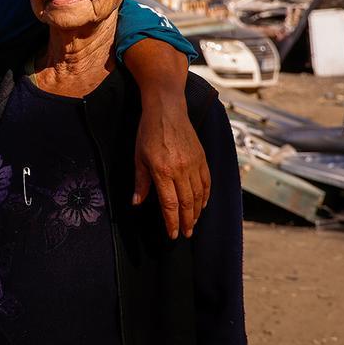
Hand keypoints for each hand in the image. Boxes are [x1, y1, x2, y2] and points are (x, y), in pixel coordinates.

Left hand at [133, 98, 209, 238]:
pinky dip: (206, 196)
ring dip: (197, 212)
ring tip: (193, 223)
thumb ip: (140, 182)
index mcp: (162, 171)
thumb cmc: (148, 132)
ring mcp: (194, 164)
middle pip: (187, 203)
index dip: (172, 222)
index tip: (173, 234)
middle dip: (187, 222)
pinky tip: (203, 204)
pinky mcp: (202, 158)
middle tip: (186, 234)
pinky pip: (207, 182)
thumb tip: (136, 203)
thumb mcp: (139, 157)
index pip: (169, 204)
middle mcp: (181, 170)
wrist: (167, 109)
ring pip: (199, 195)